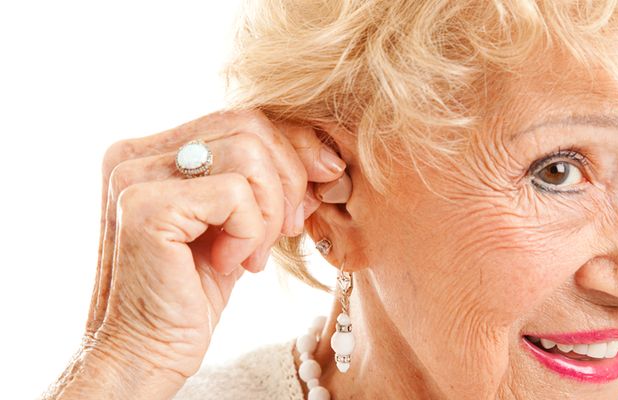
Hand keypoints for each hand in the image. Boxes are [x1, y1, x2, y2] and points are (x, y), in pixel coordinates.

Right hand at [74, 110, 347, 395]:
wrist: (145, 353)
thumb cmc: (192, 292)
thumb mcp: (238, 225)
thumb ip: (266, 183)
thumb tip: (325, 156)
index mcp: (154, 150)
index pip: (242, 118)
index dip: (295, 145)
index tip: (325, 178)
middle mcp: (135, 153)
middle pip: (250, 126)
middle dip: (289, 178)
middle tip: (286, 229)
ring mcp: (134, 176)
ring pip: (249, 154)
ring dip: (269, 211)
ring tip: (253, 253)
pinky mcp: (145, 206)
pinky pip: (235, 194)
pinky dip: (249, 232)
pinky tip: (231, 265)